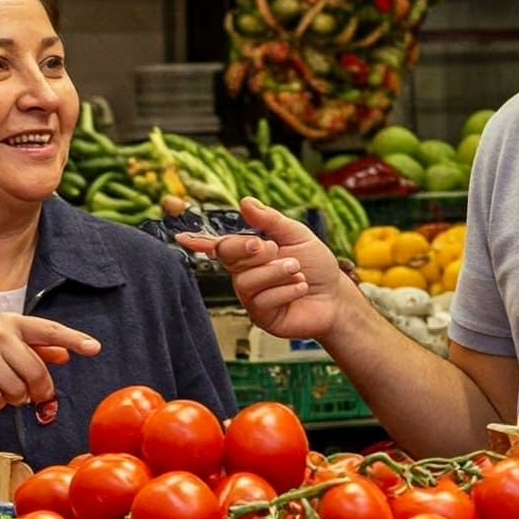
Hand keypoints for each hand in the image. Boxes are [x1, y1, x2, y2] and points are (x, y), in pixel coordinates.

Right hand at [0, 313, 101, 431]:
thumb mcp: (2, 339)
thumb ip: (34, 346)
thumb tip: (65, 354)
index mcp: (11, 322)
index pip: (49, 330)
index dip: (73, 339)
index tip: (94, 348)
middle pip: (36, 372)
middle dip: (39, 390)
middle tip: (35, 396)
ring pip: (16, 390)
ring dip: (13, 398)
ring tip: (1, 387)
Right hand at [178, 196, 347, 343]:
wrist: (336, 296)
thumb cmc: (315, 265)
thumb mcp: (296, 234)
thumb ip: (270, 220)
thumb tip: (245, 202)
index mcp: (248, 252)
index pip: (220, 245)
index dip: (200, 242)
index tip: (183, 237)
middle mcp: (243, 274)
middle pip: (229, 256)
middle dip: (251, 249)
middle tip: (275, 249)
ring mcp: (250, 297)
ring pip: (247, 280)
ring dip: (277, 272)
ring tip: (297, 271)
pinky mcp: (261, 317)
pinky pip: (262, 300)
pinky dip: (286, 290)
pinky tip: (300, 288)